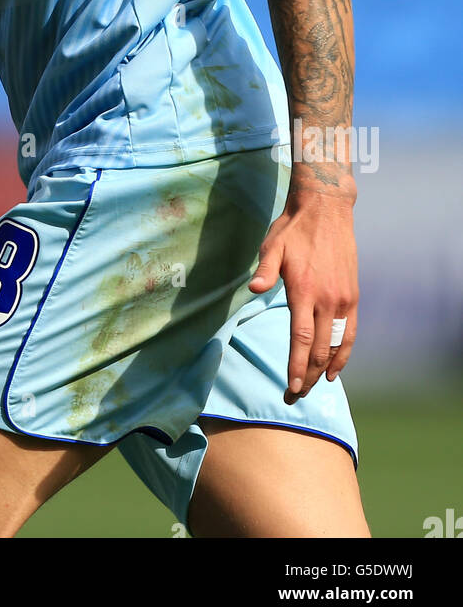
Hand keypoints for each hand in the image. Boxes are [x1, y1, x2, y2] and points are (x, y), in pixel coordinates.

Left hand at [248, 192, 357, 402]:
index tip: (290, 387)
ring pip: (337, 345)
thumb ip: (265, 270)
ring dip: (325, 369)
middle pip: (319, 349)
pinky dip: (344, 353)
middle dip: (307, 376)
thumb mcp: (272, 245)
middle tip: (295, 396)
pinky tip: (334, 368)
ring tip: (313, 388)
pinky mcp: (353, 296)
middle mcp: (328, 299)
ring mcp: (344, 299)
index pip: (301, 338)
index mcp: (305, 290)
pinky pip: (350, 332)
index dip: (296, 365)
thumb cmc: (293, 229)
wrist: (327, 210)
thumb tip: (254, 289)